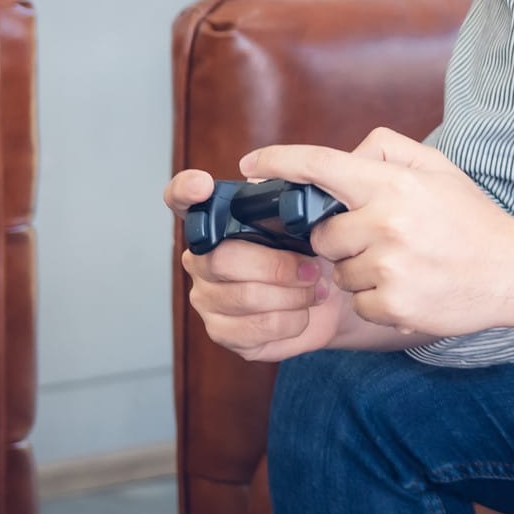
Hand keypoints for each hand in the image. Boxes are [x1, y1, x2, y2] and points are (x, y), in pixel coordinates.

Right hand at [168, 168, 347, 362]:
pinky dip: (291, 321)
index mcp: (219, 224)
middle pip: (223, 259)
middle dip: (278, 267)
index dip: (185, 191)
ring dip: (292, 295)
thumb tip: (280, 182)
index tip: (202, 185)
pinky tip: (301, 313)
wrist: (331, 302)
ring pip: (245, 297)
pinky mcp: (222, 331)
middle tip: (311, 269)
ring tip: (313, 290)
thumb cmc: (313, 256)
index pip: (182, 199)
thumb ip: (291, 200)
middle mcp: (202, 259)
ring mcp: (207, 297)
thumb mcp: (309, 223)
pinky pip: (255, 328)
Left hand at [238, 128, 513, 338]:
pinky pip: (358, 305)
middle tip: (383, 240)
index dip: (279, 161)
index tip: (251, 164)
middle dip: (341, 240)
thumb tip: (346, 154)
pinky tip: (411, 290)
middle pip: (322, 235)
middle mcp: (387, 224)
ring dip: (361, 273)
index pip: (321, 166)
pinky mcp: (394, 305)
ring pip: (339, 273)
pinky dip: (378, 301)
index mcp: (394, 185)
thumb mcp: (440, 169)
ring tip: (406, 266)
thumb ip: (390, 151)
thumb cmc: (474, 220)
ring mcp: (390, 268)